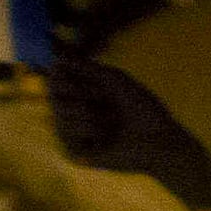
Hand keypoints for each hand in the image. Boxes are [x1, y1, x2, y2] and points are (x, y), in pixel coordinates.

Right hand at [45, 58, 210, 210]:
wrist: (159, 141)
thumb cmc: (143, 109)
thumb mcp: (116, 80)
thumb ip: (87, 67)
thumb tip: (57, 58)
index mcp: (84, 95)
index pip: (55, 79)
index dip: (57, 73)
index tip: (64, 69)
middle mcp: (75, 113)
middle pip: (51, 92)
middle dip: (77, 90)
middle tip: (102, 98)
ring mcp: (74, 133)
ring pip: (58, 111)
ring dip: (87, 111)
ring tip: (112, 121)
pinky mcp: (76, 152)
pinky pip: (64, 132)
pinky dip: (87, 129)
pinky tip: (104, 136)